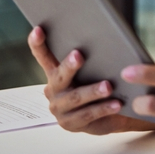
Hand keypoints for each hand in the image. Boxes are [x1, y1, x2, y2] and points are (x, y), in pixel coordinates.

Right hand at [28, 26, 154, 134]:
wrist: (109, 116)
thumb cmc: (100, 85)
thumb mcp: (94, 70)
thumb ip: (92, 58)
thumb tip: (105, 36)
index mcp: (55, 73)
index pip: (43, 56)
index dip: (38, 44)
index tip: (38, 30)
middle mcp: (53, 90)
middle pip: (59, 77)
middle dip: (69, 66)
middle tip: (79, 55)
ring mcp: (59, 109)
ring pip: (75, 98)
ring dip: (92, 91)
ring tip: (108, 86)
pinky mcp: (70, 124)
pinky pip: (87, 114)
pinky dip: (103, 108)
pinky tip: (116, 103)